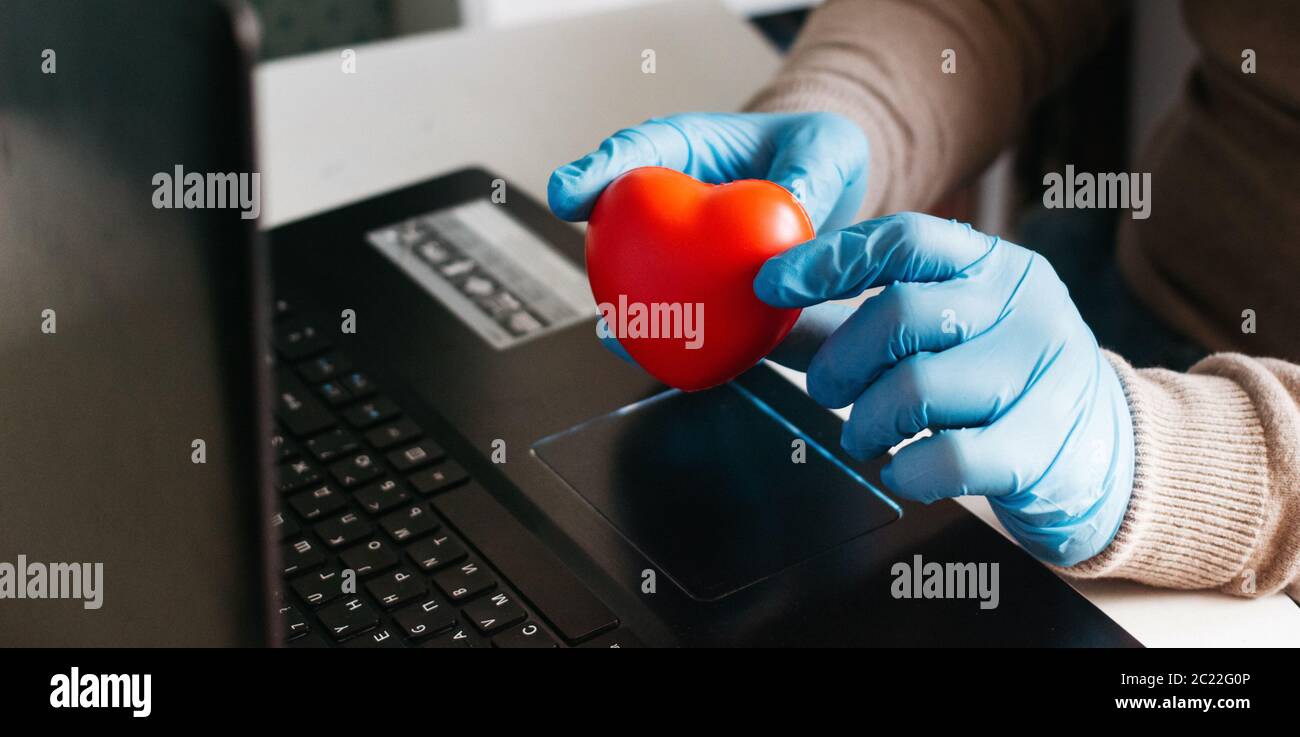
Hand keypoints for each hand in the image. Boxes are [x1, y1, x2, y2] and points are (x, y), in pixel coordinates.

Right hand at [549, 111, 868, 367]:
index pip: (639, 150)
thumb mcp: (829, 149)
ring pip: (636, 271)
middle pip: (618, 212)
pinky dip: (668, 335)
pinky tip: (662, 359)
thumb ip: (810, 175)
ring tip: (615, 330)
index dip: (598, 169)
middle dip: (590, 225)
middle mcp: (673, 196)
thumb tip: (794, 209)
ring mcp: (679, 245)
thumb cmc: (818, 155)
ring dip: (621, 303)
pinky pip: (678, 311)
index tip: (567, 191)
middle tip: (567, 224)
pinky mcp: (698, 286)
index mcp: (693, 148)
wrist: (828, 192)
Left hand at [754, 213, 1134, 565]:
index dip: (831, 258)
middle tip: (827, 390)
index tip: (772, 283)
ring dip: (867, 421)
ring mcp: (1041, 376)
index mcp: (996, 266)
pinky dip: (904, 469)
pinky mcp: (1041, 447)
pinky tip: (901, 469)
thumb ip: (857, 320)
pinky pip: (946, 458)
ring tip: (866, 434)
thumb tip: (768, 312)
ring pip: (916, 388)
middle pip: (901, 315)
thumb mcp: (947, 333)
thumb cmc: (999, 384)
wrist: (1104, 454)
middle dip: (841, 360)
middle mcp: (1025, 308)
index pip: (906, 239)